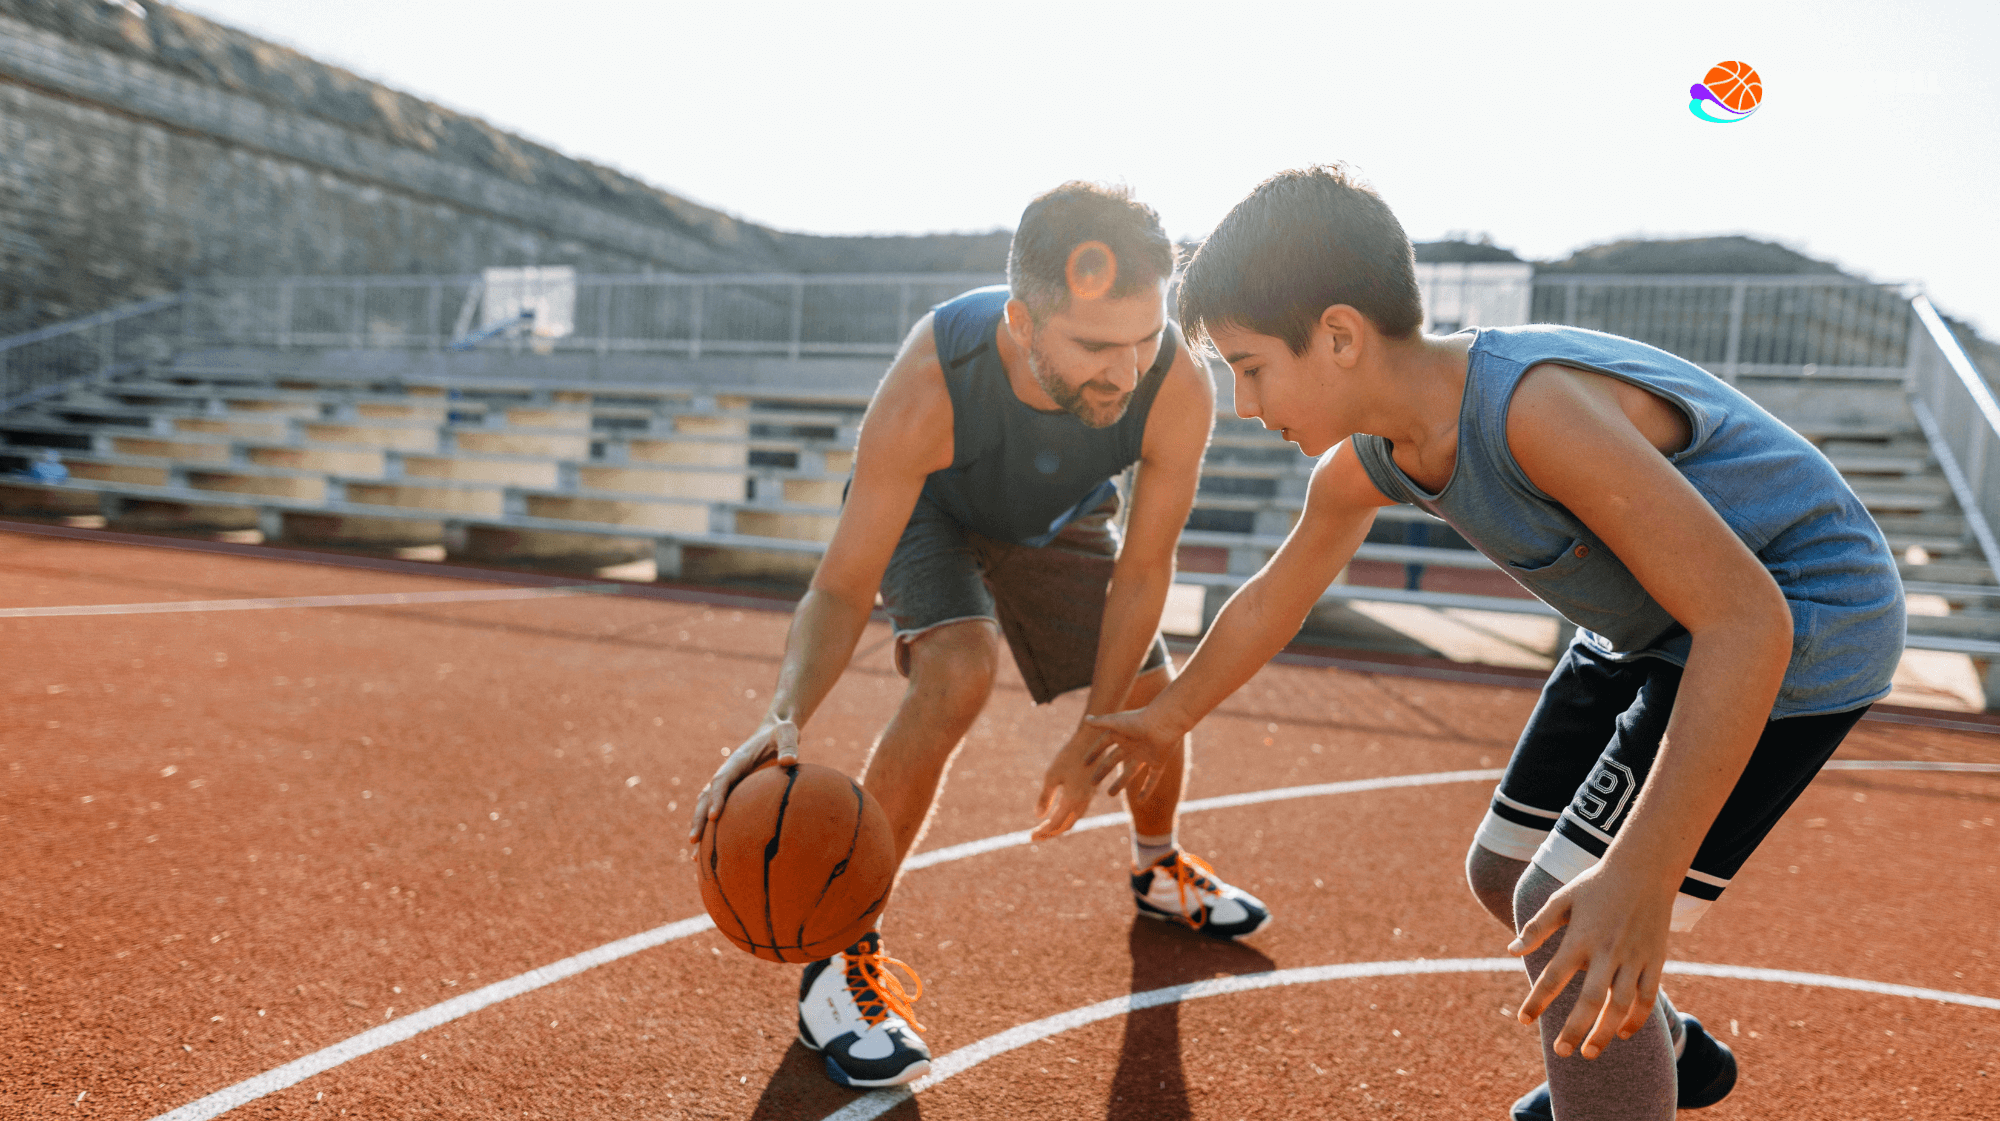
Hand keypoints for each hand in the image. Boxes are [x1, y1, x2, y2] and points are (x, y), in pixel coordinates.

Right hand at [686, 717, 798, 844]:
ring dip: (700, 829)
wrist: (775, 733)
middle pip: (706, 797)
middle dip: (699, 819)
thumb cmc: (781, 733)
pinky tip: (711, 855)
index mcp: (737, 760)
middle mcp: (727, 774)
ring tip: (695, 856)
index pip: (722, 780)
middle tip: (694, 840)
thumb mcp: (787, 732)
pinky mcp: (733, 794)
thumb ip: (788, 744)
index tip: (715, 816)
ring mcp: (728, 785)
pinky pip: (719, 813)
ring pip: (707, 808)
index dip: (716, 797)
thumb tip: (790, 762)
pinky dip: (713, 832)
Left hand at [1031, 727, 1106, 840]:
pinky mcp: (1090, 791)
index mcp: (1073, 800)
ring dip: (1059, 827)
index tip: (1030, 837)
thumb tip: (1038, 816)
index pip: (1055, 824)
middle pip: (1065, 826)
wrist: (1091, 740)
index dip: (1043, 832)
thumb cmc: (1068, 756)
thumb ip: (1045, 797)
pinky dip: (1066, 818)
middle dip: (1050, 833)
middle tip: (1036, 837)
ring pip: (1073, 820)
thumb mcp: (1052, 776)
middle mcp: (1083, 802)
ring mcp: (1089, 797)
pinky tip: (1058, 814)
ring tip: (1045, 830)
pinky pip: (1078, 811)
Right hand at [1082, 706, 1184, 799]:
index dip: (1094, 752)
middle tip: (1092, 783)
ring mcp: (1145, 754)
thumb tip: (1085, 719)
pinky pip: (1152, 779)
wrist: (1164, 723)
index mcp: (1122, 733)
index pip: (1104, 743)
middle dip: (1103, 771)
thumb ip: (1100, 722)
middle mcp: (1133, 744)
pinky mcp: (1158, 762)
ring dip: (1120, 783)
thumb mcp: (1115, 722)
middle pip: (1114, 760)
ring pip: (1130, 772)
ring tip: (1109, 794)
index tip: (1084, 764)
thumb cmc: (1138, 720)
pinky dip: (1146, 790)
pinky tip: (1140, 802)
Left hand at [1509, 861, 1675, 1059]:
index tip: (1523, 1020)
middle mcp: (1607, 951)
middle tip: (1561, 1052)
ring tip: (1589, 1052)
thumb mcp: (1562, 899)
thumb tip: (1511, 950)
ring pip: (1621, 1006)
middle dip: (1575, 1029)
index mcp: (1580, 937)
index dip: (1537, 1001)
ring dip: (1605, 1033)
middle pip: (1590, 1001)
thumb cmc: (1596, 884)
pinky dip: (1636, 1019)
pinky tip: (1622, 1033)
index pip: (1553, 977)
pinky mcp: (1655, 961)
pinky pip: (1647, 997)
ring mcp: (1634, 958)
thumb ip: (1537, 927)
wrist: (1644, 870)